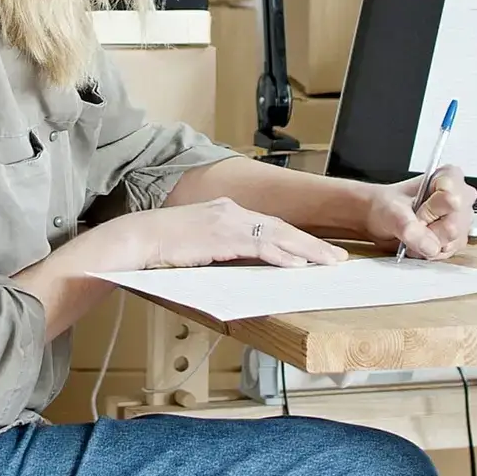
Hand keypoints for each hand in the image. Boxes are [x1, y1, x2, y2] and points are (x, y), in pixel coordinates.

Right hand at [114, 198, 348, 270]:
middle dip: (312, 243)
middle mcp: (232, 210)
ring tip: (329, 262)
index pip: (270, 224)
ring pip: (278, 235)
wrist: (139, 238)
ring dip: (307, 250)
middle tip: (337, 257)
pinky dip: (282, 255)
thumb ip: (223, 248)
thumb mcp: (200, 243)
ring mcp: (228, 221)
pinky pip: (260, 246)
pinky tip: (298, 264)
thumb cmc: (163, 246)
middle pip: (282, 227)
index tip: (316, 250)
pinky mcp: (223, 235)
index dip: (296, 238)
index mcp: (227, 210)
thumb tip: (244, 264)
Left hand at [360, 166, 475, 260]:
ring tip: (415, 232)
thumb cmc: (386, 205)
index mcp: (449, 177)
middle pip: (454, 225)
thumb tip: (429, 246)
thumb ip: (409, 227)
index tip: (417, 209)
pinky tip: (420, 242)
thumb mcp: (392, 211)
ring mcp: (461, 220)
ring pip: (453, 241)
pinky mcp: (457, 240)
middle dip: (429, 230)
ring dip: (429, 242)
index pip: (451, 198)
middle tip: (413, 223)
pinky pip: (448, 252)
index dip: (431, 210)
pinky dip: (430, 251)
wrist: (379, 220)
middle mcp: (460, 197)